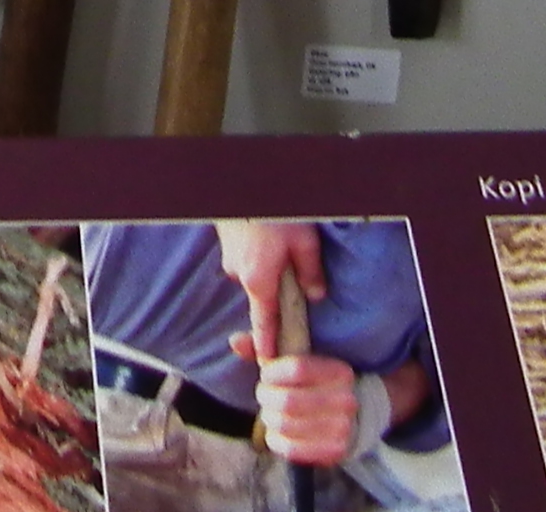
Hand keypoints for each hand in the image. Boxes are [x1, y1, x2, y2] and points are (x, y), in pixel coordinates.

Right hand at [210, 222, 328, 364]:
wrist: (242, 183)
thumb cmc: (275, 213)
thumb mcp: (304, 241)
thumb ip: (311, 272)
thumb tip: (316, 295)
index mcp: (258, 281)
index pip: (264, 323)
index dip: (268, 344)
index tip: (268, 362)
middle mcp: (240, 275)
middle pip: (261, 298)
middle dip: (275, 296)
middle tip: (291, 282)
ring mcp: (231, 260)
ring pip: (254, 277)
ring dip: (268, 272)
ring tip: (282, 250)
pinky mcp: (229, 246)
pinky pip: (247, 262)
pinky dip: (259, 258)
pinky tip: (269, 240)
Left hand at [249, 355, 360, 467]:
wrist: (345, 419)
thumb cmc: (312, 384)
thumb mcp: (297, 360)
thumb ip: (266, 347)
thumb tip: (235, 341)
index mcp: (341, 372)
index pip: (298, 369)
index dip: (272, 373)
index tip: (266, 374)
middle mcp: (347, 401)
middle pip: (288, 401)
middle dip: (266, 397)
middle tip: (263, 395)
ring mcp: (343, 430)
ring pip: (286, 424)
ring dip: (269, 418)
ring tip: (270, 412)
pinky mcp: (334, 452)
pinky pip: (291, 448)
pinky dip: (275, 439)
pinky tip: (275, 431)